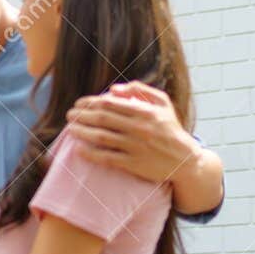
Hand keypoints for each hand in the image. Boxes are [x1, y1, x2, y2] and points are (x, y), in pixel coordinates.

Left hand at [65, 82, 195, 184]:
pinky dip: (90, 153)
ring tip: (70, 129)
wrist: (184, 160)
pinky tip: (79, 149)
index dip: (90, 103)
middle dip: (81, 116)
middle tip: (69, 115)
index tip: (78, 104)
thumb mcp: (163, 103)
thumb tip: (113, 89)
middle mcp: (139, 128)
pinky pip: (107, 157)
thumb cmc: (170, 128)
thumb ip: (140, 90)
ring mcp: (135, 147)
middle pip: (102, 119)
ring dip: (82, 132)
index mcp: (145, 112)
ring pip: (101, 137)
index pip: (110, 104)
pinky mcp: (133, 164)